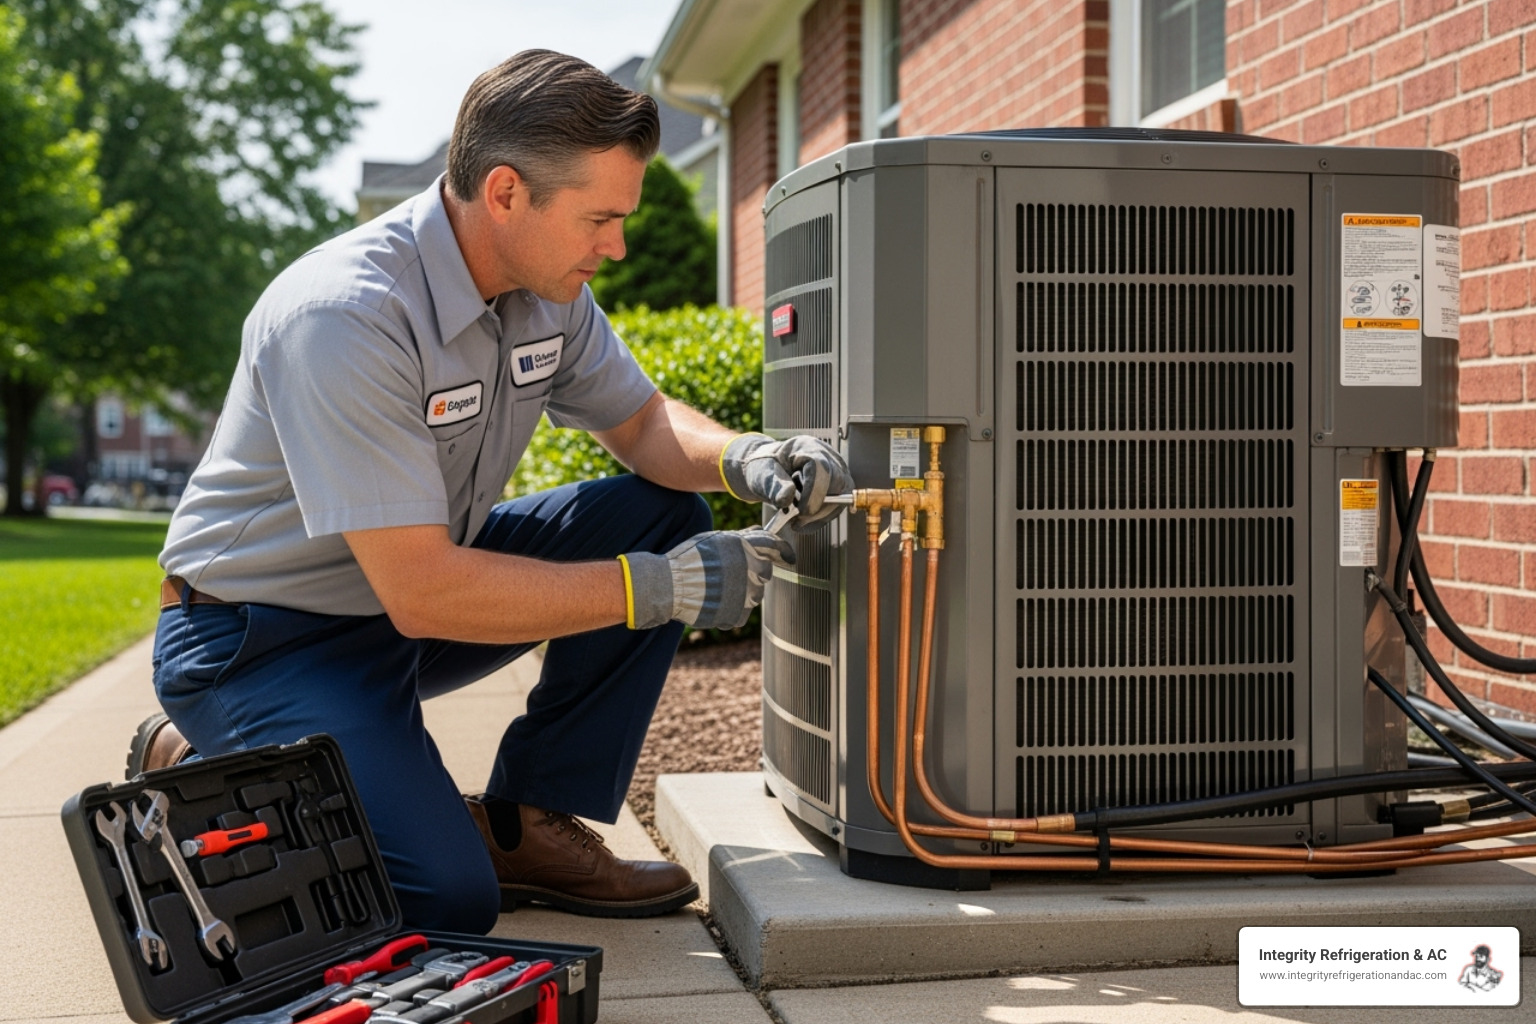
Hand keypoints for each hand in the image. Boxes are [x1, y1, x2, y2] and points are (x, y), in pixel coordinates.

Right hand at [621, 528, 795, 629]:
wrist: (670, 585)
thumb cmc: (689, 559)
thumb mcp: (715, 539)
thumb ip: (741, 537)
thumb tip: (760, 531)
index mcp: (745, 547)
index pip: (774, 547)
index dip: (784, 551)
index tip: (788, 558)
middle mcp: (750, 569)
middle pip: (765, 572)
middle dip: (754, 573)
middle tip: (731, 575)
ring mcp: (747, 594)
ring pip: (755, 594)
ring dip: (742, 591)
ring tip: (717, 588)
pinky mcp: (739, 614)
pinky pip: (742, 612)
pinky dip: (731, 609)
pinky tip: (714, 602)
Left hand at [720, 434, 852, 529]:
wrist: (769, 470)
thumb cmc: (765, 468)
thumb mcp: (762, 475)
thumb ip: (773, 486)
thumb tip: (787, 499)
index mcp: (806, 447)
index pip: (821, 468)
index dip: (815, 492)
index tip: (802, 512)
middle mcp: (827, 456)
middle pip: (837, 483)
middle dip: (818, 507)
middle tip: (797, 521)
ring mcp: (836, 470)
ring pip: (842, 497)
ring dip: (820, 515)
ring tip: (797, 520)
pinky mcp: (838, 486)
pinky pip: (837, 505)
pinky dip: (821, 518)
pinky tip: (804, 522)